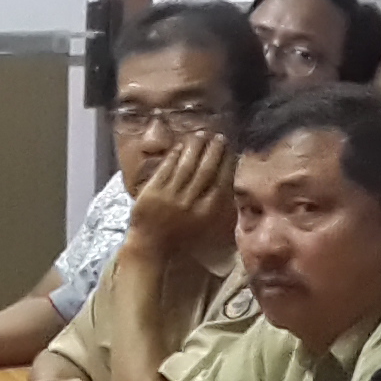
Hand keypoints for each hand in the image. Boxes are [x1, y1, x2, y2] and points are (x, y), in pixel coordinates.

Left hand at [122, 132, 231, 255]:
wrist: (150, 245)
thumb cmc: (179, 233)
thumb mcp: (203, 221)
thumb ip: (215, 200)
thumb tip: (228, 175)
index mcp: (206, 211)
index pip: (221, 180)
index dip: (226, 162)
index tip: (229, 148)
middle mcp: (190, 203)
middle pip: (205, 170)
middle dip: (213, 150)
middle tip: (218, 137)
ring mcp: (170, 196)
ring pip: (186, 165)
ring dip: (195, 147)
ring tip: (200, 135)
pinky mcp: (152, 192)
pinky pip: (166, 168)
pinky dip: (175, 155)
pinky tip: (181, 145)